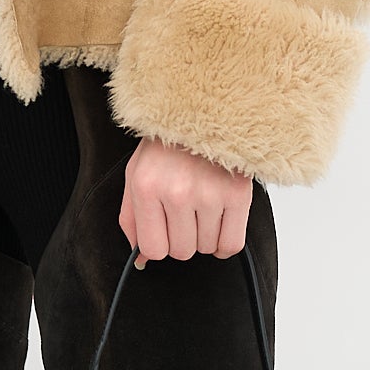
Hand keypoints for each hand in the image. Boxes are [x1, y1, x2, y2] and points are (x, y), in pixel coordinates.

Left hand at [119, 139, 252, 261]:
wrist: (203, 110)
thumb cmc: (167, 144)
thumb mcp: (136, 175)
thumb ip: (132, 220)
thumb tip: (140, 259)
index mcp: (147, 187)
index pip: (153, 248)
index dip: (159, 245)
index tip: (164, 232)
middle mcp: (177, 192)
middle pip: (181, 251)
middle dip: (182, 239)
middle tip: (185, 213)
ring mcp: (209, 194)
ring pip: (206, 248)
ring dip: (205, 236)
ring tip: (203, 207)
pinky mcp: (237, 194)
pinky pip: (231, 244)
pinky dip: (225, 243)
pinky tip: (219, 226)